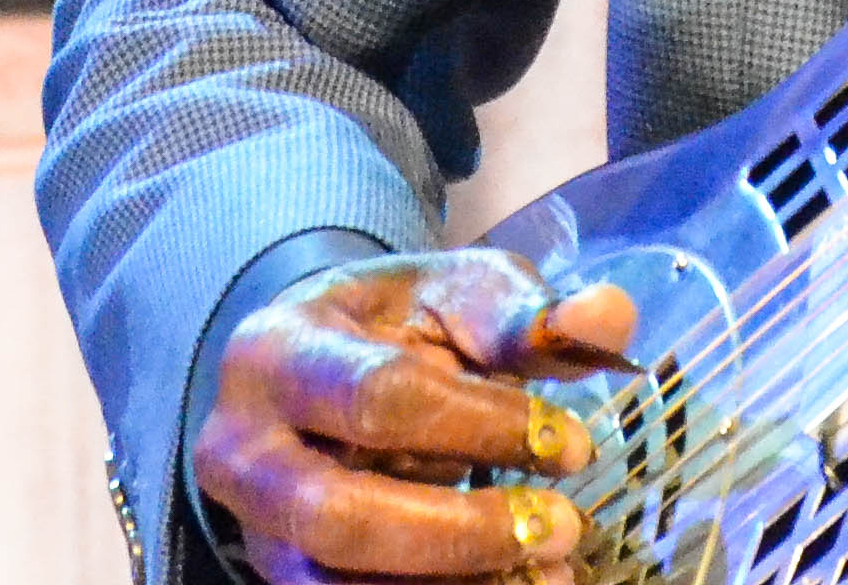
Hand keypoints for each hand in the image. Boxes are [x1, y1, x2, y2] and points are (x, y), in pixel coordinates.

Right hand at [192, 251, 635, 581]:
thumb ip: (525, 313)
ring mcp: (256, 531)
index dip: (483, 427)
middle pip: (342, 516)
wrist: (319, 368)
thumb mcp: (453, 292)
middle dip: (463, 532)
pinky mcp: (284, 580)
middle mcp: (241, 451)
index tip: (570, 443)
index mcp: (276, 353)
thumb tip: (606, 319)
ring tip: (553, 576)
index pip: (380, 399)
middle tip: (564, 525)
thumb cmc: (392, 327)